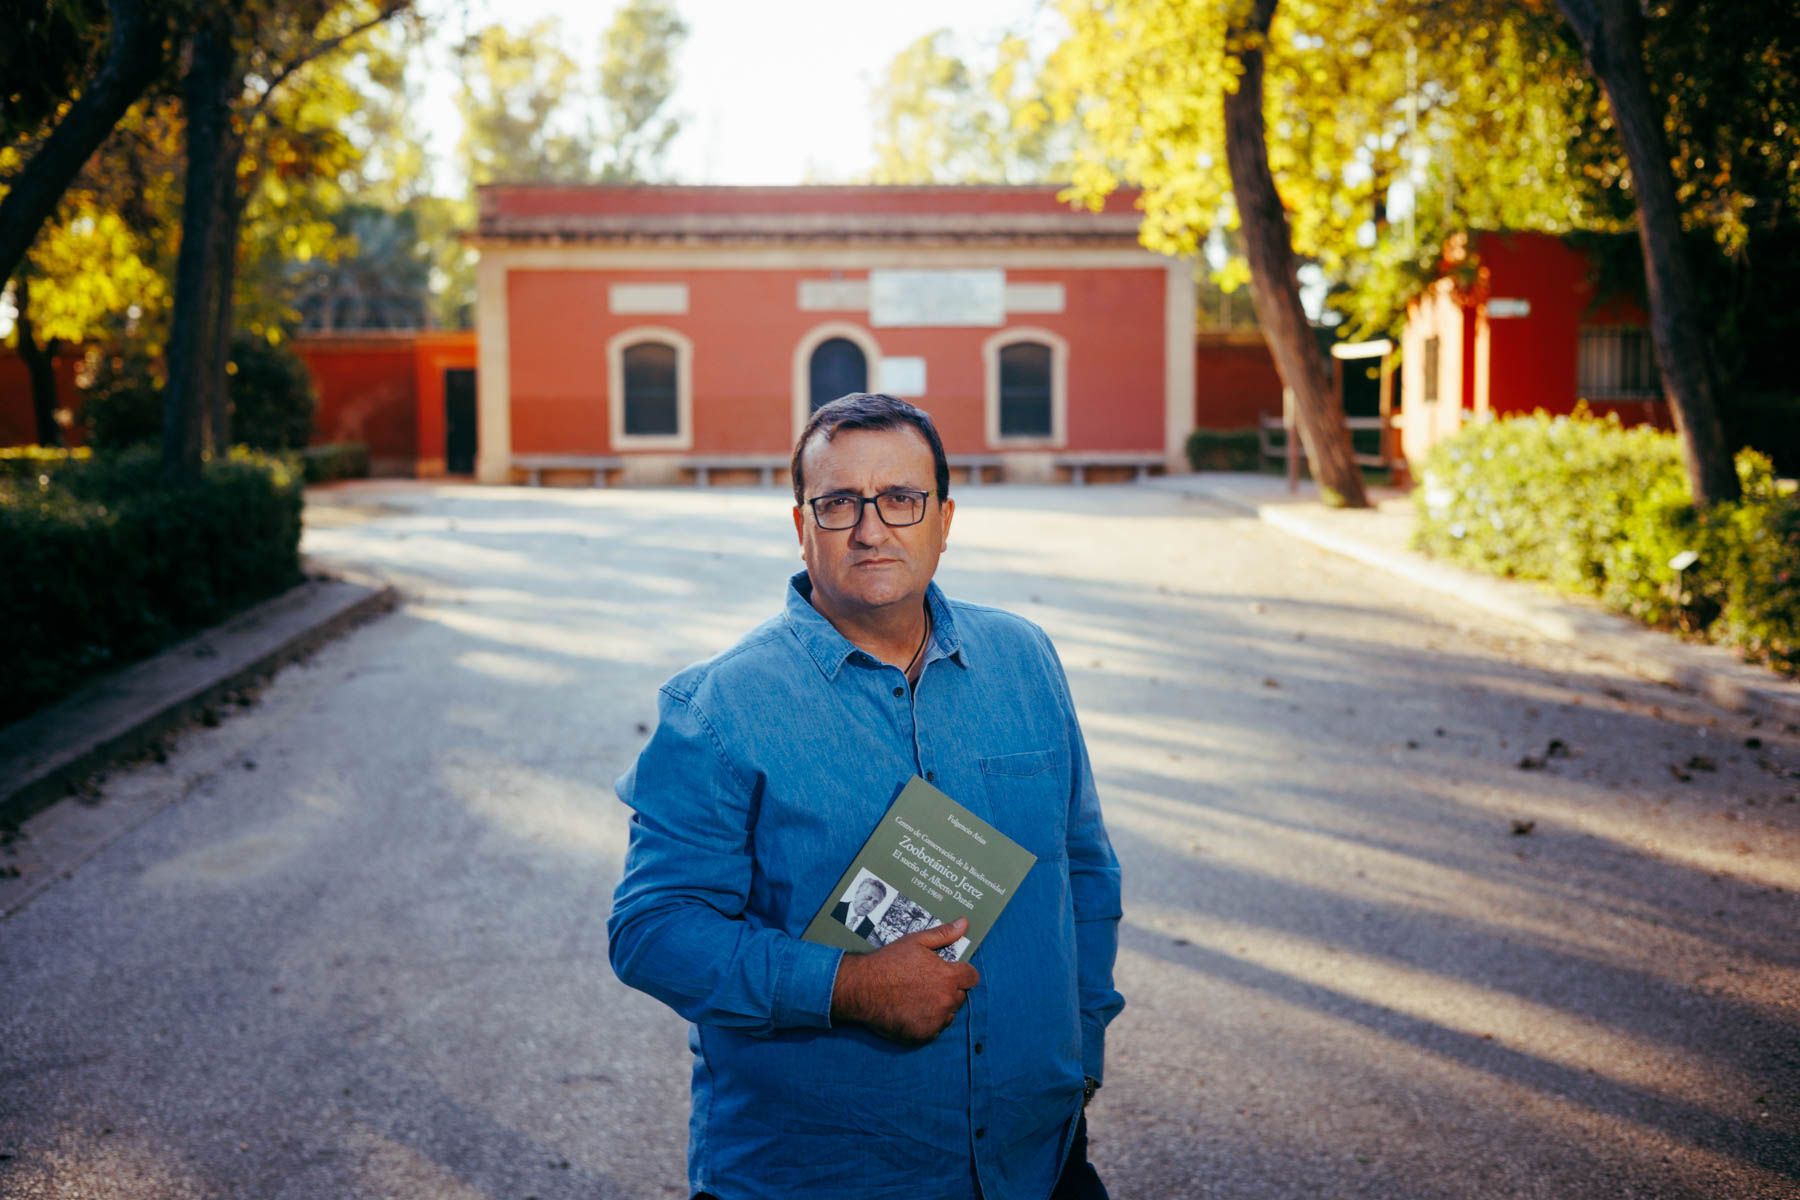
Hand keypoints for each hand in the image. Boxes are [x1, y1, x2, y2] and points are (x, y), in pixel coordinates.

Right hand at [830, 917, 979, 1043]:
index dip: (962, 973)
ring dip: (939, 1008)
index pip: (972, 978)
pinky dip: (927, 1023)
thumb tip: (964, 923)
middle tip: (927, 985)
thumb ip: (943, 934)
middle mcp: (946, 999)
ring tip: (918, 999)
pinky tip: (911, 1013)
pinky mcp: (924, 1035)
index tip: (950, 973)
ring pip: (948, 1014)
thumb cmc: (888, 961)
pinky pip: (934, 1029)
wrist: (862, 988)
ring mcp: (936, 1019)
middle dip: (949, 990)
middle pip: (960, 997)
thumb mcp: (916, 941)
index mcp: (948, 976)